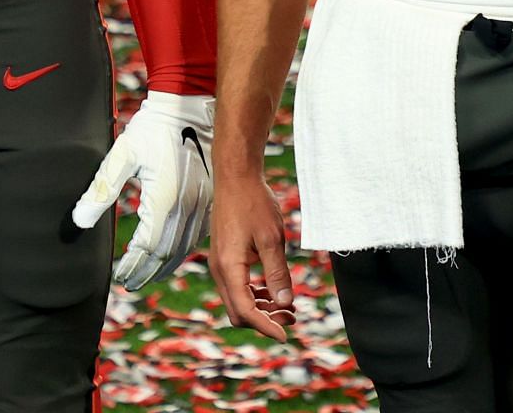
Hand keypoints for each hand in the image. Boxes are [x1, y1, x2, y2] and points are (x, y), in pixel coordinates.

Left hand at [71, 92, 213, 289]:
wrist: (191, 105)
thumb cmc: (154, 128)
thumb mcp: (122, 155)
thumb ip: (101, 190)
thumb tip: (78, 220)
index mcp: (165, 198)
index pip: (147, 247)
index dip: (133, 265)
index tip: (120, 276)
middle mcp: (188, 206)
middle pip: (168, 253)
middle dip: (147, 271)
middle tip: (130, 283)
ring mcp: (204, 203)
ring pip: (186, 246)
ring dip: (166, 264)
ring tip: (148, 274)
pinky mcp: (212, 197)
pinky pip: (199, 233)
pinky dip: (183, 249)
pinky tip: (171, 253)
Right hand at [210, 170, 294, 340]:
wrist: (236, 177)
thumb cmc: (253, 203)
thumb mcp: (271, 238)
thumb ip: (277, 272)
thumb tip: (285, 303)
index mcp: (229, 267)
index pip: (245, 310)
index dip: (266, 326)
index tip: (286, 335)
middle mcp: (220, 270)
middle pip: (238, 312)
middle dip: (265, 320)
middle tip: (293, 318)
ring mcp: (220, 264)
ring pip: (238, 301)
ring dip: (261, 309)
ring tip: (289, 308)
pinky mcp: (225, 257)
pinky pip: (237, 287)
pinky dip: (255, 295)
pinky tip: (274, 292)